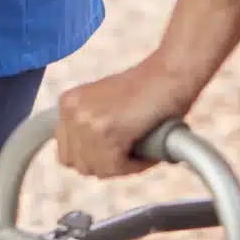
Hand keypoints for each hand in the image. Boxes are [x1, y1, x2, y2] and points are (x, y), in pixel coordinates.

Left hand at [56, 58, 194, 177]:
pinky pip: (116, 167)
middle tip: (129, 156)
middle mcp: (72, 110)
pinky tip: (148, 154)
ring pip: (98, 168)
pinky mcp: (107, 130)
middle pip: (78, 164)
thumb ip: (91, 125)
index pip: (66, 152)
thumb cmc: (149, 88)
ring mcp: (87, 120)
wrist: (172, 72)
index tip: (114, 154)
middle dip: (105, 164)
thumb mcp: (106, 102)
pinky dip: (135, 166)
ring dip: (122, 167)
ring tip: (141, 154)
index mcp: (68, 102)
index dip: (93, 158)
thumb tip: (88, 159)